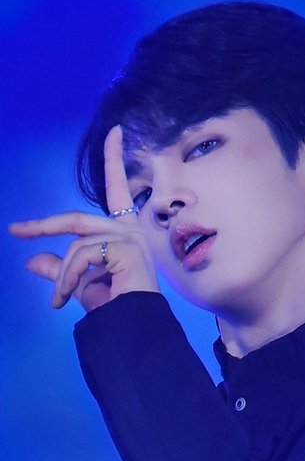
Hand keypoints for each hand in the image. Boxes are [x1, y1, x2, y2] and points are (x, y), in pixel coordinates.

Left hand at [9, 126, 159, 311]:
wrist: (133, 329)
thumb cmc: (115, 307)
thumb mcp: (80, 284)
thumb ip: (60, 268)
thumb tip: (32, 260)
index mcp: (124, 233)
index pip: (117, 191)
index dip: (114, 160)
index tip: (114, 131)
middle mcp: (131, 231)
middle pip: (75, 219)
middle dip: (44, 225)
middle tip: (16, 230)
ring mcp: (131, 238)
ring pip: (76, 243)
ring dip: (62, 275)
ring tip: (58, 300)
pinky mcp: (128, 248)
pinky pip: (83, 255)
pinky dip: (69, 278)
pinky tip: (67, 298)